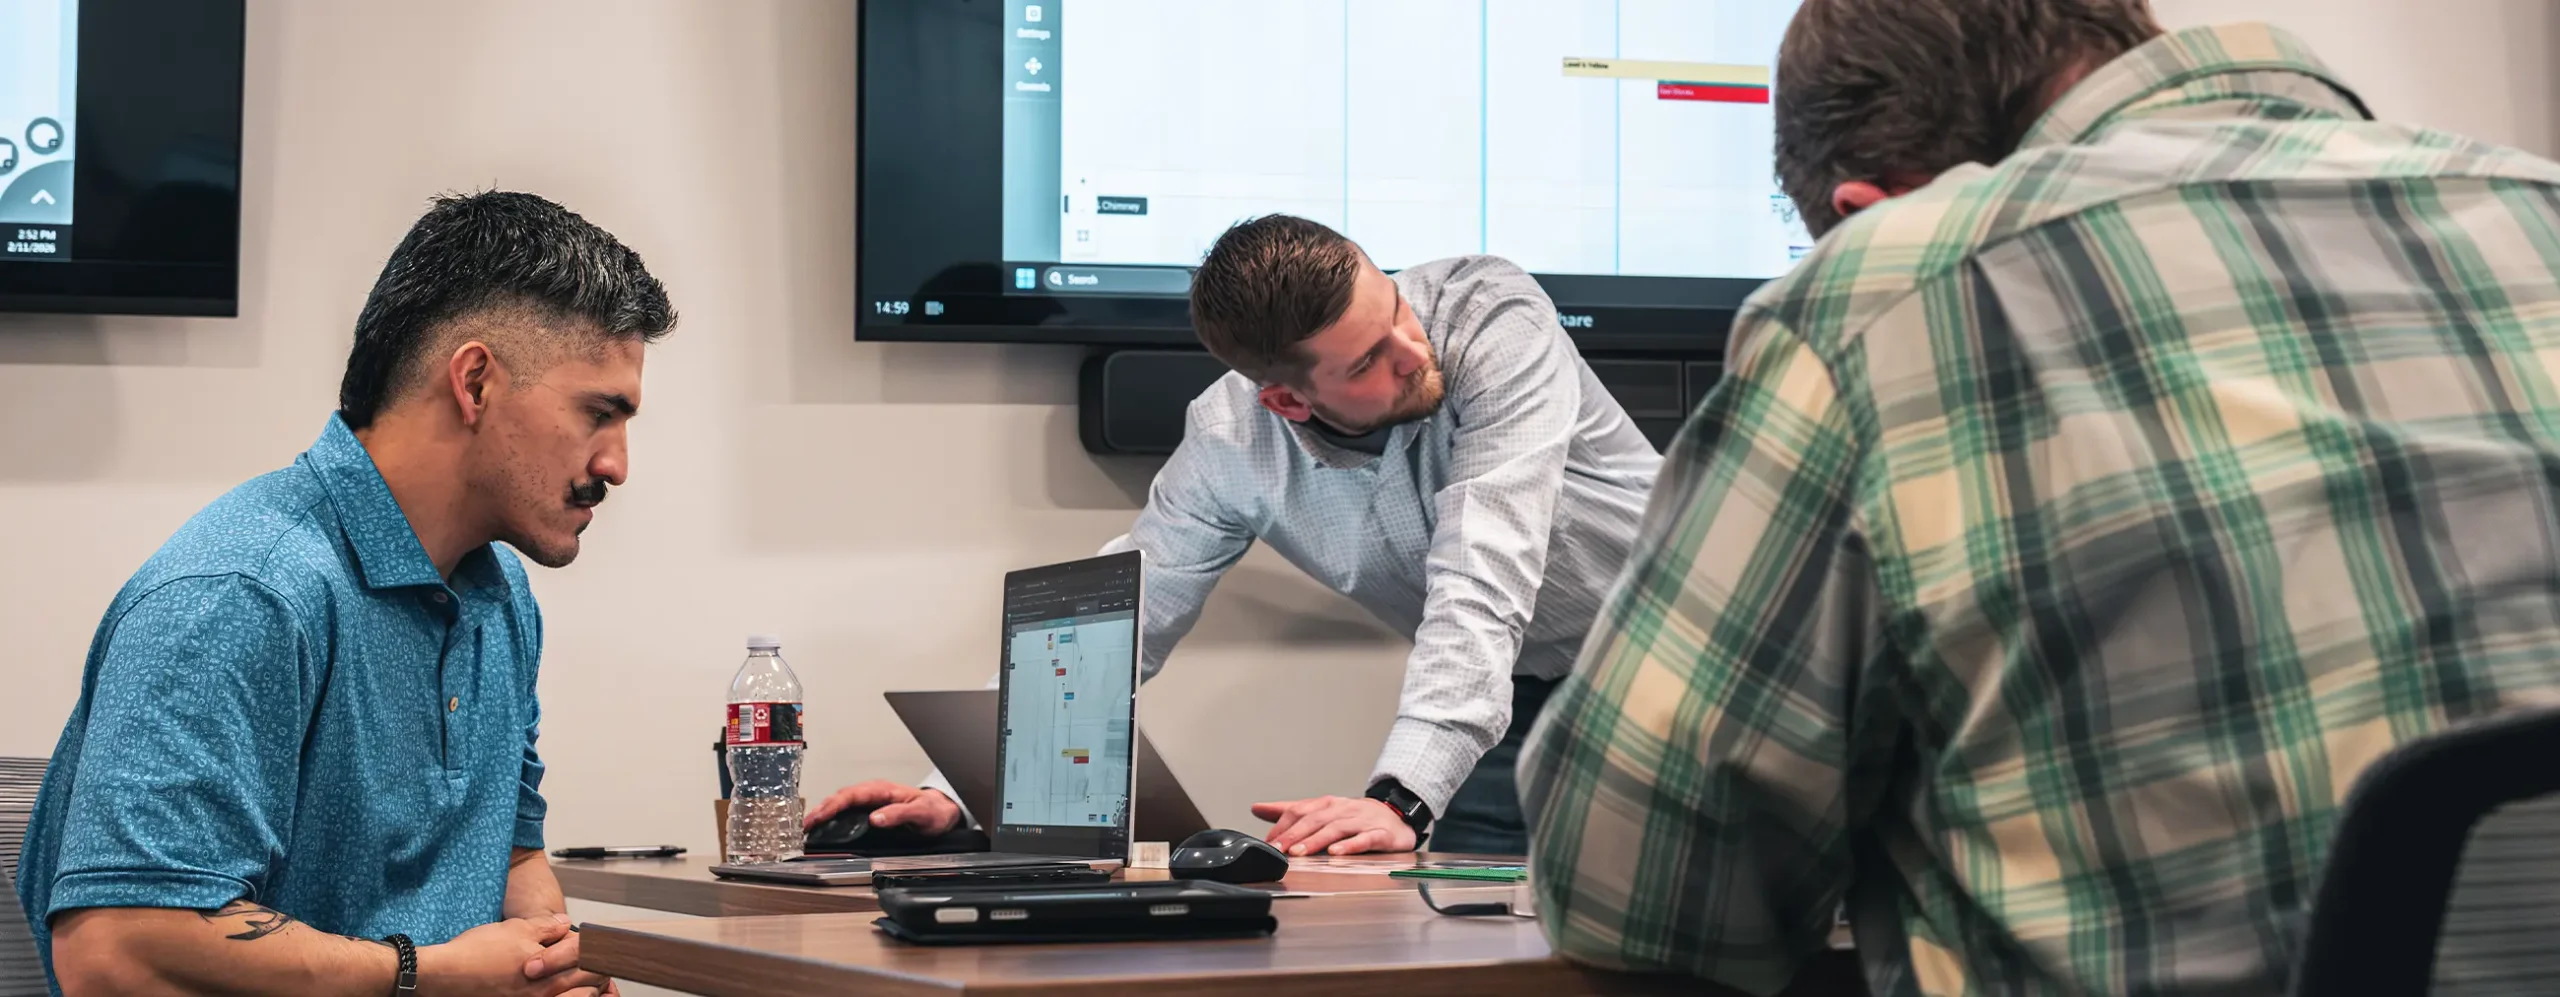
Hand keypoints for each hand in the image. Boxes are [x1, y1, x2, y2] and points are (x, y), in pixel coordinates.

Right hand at [415, 914, 608, 996]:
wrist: (444, 976)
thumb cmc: (476, 953)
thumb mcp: (515, 929)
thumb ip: (546, 927)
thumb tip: (565, 924)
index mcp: (549, 970)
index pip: (590, 959)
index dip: (602, 949)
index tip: (609, 943)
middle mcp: (545, 992)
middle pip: (590, 981)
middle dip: (601, 969)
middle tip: (606, 959)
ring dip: (588, 988)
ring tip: (590, 979)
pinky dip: (568, 996)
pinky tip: (567, 989)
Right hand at [806, 780, 962, 834]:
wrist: (941, 811)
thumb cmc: (932, 810)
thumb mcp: (920, 813)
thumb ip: (899, 814)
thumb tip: (875, 818)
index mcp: (883, 790)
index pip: (852, 795)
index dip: (833, 806)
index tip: (818, 816)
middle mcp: (874, 791)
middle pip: (841, 796)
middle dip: (821, 808)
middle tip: (805, 824)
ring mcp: (871, 798)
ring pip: (841, 800)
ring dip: (824, 810)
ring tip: (808, 824)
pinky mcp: (870, 807)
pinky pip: (846, 807)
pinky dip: (832, 813)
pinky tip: (824, 822)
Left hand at [1251, 795, 1417, 855]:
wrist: (1395, 816)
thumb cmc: (1354, 816)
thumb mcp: (1321, 811)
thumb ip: (1290, 811)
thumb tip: (1257, 808)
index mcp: (1327, 804)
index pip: (1300, 811)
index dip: (1283, 826)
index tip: (1269, 842)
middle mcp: (1342, 810)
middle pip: (1315, 820)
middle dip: (1294, 835)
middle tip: (1278, 849)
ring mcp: (1361, 821)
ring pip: (1336, 829)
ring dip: (1316, 840)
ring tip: (1299, 852)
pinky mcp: (1380, 834)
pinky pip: (1364, 839)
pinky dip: (1349, 846)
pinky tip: (1336, 853)